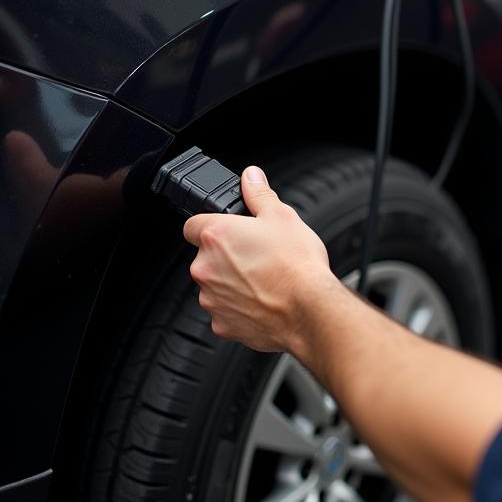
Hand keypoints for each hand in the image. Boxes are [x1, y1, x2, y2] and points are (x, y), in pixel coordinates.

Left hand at [184, 167, 333, 351]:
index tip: (228, 229)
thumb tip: (251, 177)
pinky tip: (264, 299)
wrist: (308, 309)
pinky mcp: (222, 324)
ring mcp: (211, 298)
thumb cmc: (296, 265)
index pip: (193, 224)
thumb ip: (259, 194)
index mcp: (216, 236)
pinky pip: (225, 311)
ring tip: (264, 278)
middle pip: (206, 256)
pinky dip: (240, 306)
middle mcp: (206, 267)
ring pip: (215, 284)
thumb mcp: (282, 216)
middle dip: (227, 255)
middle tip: (257, 254)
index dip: (210, 224)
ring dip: (232, 281)